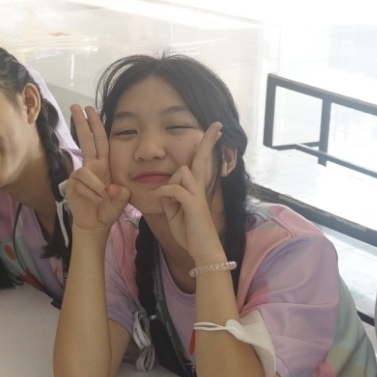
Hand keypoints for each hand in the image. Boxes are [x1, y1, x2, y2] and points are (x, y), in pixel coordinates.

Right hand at [66, 105, 130, 232]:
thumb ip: (120, 194)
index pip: (100, 140)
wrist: (95, 224)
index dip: (95, 124)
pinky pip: (82, 181)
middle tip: (75, 106)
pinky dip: (91, 191)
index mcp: (104, 165)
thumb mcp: (122, 200)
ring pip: (86, 170)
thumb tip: (109, 188)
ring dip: (96, 185)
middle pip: (86, 140)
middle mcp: (92, 166)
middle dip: (81, 122)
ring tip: (101, 198)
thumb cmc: (108, 209)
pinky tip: (93, 199)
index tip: (89, 109)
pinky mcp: (72, 184)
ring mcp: (81, 174)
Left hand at [158, 123, 228, 259]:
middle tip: (218, 126)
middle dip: (208, 142)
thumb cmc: (189, 231)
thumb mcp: (175, 211)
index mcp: (196, 189)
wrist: (202, 250)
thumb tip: (164, 187)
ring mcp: (198, 195)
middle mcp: (199, 188)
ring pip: (182, 171)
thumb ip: (170, 196)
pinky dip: (163, 192)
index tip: (217, 128)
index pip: (201, 162)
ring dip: (171, 181)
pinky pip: (174, 189)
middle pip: (198, 160)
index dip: (208, 144)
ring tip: (166, 197)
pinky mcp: (194, 204)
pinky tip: (158, 198)